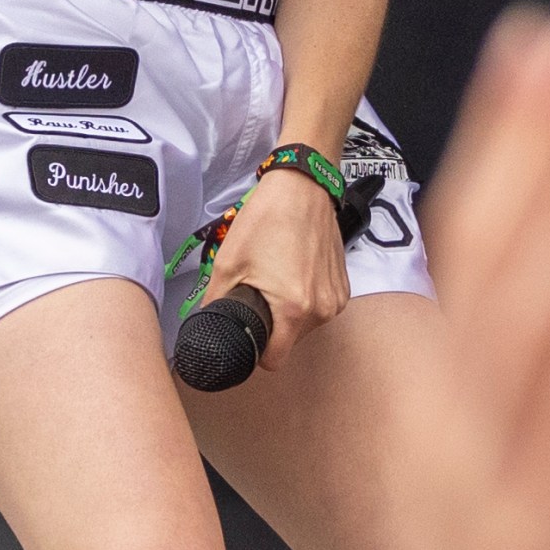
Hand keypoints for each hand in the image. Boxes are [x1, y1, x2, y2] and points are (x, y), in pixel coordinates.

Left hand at [201, 166, 347, 364]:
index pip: (274, 361)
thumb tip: (206, 324)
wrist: (302, 189)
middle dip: (270, 328)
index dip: (255, 353)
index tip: (246, 338)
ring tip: (275, 279)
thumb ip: (215, 302)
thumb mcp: (228, 263)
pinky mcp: (343, 287)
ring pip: (304, 326)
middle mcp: (322, 309)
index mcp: (295, 309)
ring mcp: (336, 298)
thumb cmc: (268, 220)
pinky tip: (292, 273)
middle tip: (256, 297)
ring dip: (288, 313)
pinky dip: (304, 299)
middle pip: (289, 342)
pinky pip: (319, 308)